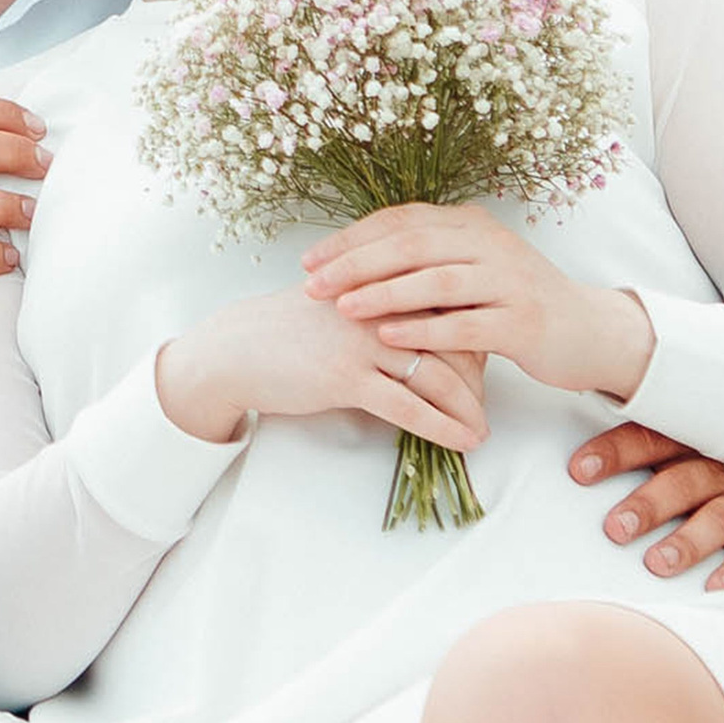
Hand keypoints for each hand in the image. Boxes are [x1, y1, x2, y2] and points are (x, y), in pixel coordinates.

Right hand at [155, 282, 488, 450]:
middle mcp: (377, 305)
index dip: (472, 335)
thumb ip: (379, 305)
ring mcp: (363, 340)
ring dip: (469, 407)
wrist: (236, 349)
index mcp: (378, 281)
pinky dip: (443, 427)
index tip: (484, 363)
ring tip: (482, 429)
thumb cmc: (287, 330)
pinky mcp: (347, 376)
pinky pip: (409, 406)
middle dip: (479, 376)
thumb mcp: (338, 304)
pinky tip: (463, 441)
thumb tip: (423, 326)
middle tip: (487, 403)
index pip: (446, 303)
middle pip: (453, 337)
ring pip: (439, 374)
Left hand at [300, 203, 655, 398]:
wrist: (589, 332)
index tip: (311, 260)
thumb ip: (426, 258)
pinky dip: (423, 329)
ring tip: (342, 308)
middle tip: (313, 285)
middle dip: (355, 264)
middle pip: (411, 244)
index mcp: (471, 224)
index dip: (351, 238)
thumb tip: (354, 261)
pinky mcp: (524, 322)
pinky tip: (388, 337)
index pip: (400, 220)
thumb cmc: (515, 302)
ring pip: (436, 280)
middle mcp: (490, 243)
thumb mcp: (472, 268)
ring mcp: (510, 281)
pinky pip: (465, 323)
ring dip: (383, 294)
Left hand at [570, 423, 723, 591]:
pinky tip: (716, 586)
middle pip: (682, 481)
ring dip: (686, 542)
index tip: (578, 471)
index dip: (614, 453)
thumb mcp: (684, 447)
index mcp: (691, 440)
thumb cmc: (716, 464)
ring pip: (717, 517)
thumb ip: (639, 449)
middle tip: (614, 529)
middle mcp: (722, 466)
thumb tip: (572, 460)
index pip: (649, 439)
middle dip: (648, 505)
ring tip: (656, 564)